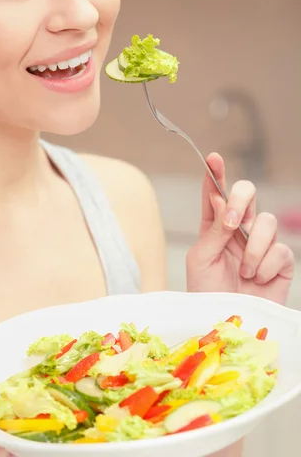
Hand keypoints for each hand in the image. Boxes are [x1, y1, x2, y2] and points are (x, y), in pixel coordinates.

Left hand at [186, 153, 293, 304]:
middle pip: (247, 194)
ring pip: (267, 220)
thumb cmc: (207, 291)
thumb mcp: (201, 259)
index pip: (215, 193)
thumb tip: (221, 199)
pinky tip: (257, 280)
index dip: (215, 173)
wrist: (225, 322)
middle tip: (231, 223)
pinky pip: (280, 249)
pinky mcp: (279, 261)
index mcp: (215, 226)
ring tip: (245, 270)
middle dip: (240, 200)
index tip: (212, 158)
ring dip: (253, 247)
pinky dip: (266, 265)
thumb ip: (213, 230)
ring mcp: (261, 243)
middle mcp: (239, 229)